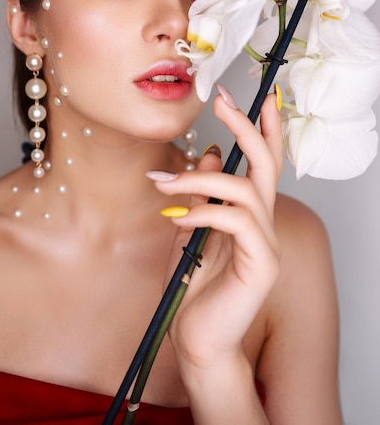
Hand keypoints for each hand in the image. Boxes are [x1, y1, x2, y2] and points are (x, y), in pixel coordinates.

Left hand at [151, 90, 282, 371]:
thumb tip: (209, 151)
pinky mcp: (261, 264)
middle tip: (221, 100)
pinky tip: (176, 218)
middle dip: (245, 127)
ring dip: (200, 179)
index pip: (264, 162)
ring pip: (245, 189)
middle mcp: (264, 223)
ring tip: (165, 183)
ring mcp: (266, 244)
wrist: (197, 336)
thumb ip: (201, 193)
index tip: (249, 95)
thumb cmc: (193, 284)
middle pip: (267, 164)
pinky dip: (203, 211)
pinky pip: (237, 221)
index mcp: (249, 212)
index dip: (261, 127)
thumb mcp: (191, 227)